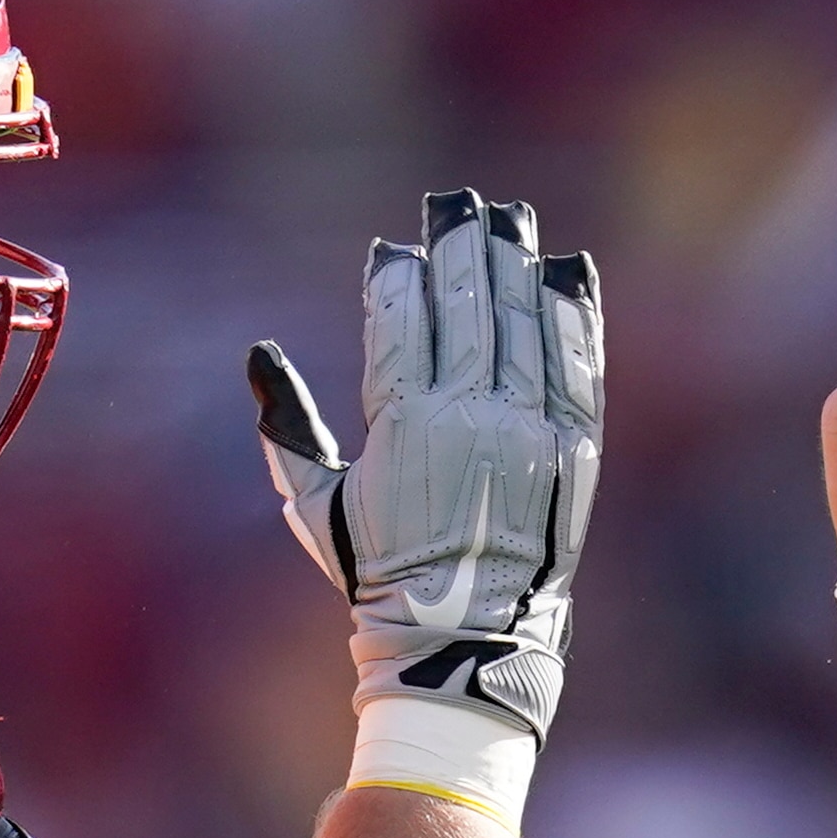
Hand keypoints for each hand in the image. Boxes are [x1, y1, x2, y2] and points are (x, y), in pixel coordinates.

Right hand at [247, 188, 600, 737]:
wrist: (466, 636)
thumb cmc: (380, 575)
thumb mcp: (317, 506)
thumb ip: (288, 429)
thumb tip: (260, 356)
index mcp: (403, 423)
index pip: (401, 319)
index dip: (396, 276)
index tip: (394, 249)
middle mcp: (469, 415)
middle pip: (467, 303)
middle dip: (460, 244)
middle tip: (458, 201)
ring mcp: (527, 428)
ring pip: (522, 322)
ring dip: (515, 262)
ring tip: (510, 219)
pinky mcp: (573, 447)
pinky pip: (576, 364)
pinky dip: (572, 314)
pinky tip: (568, 271)